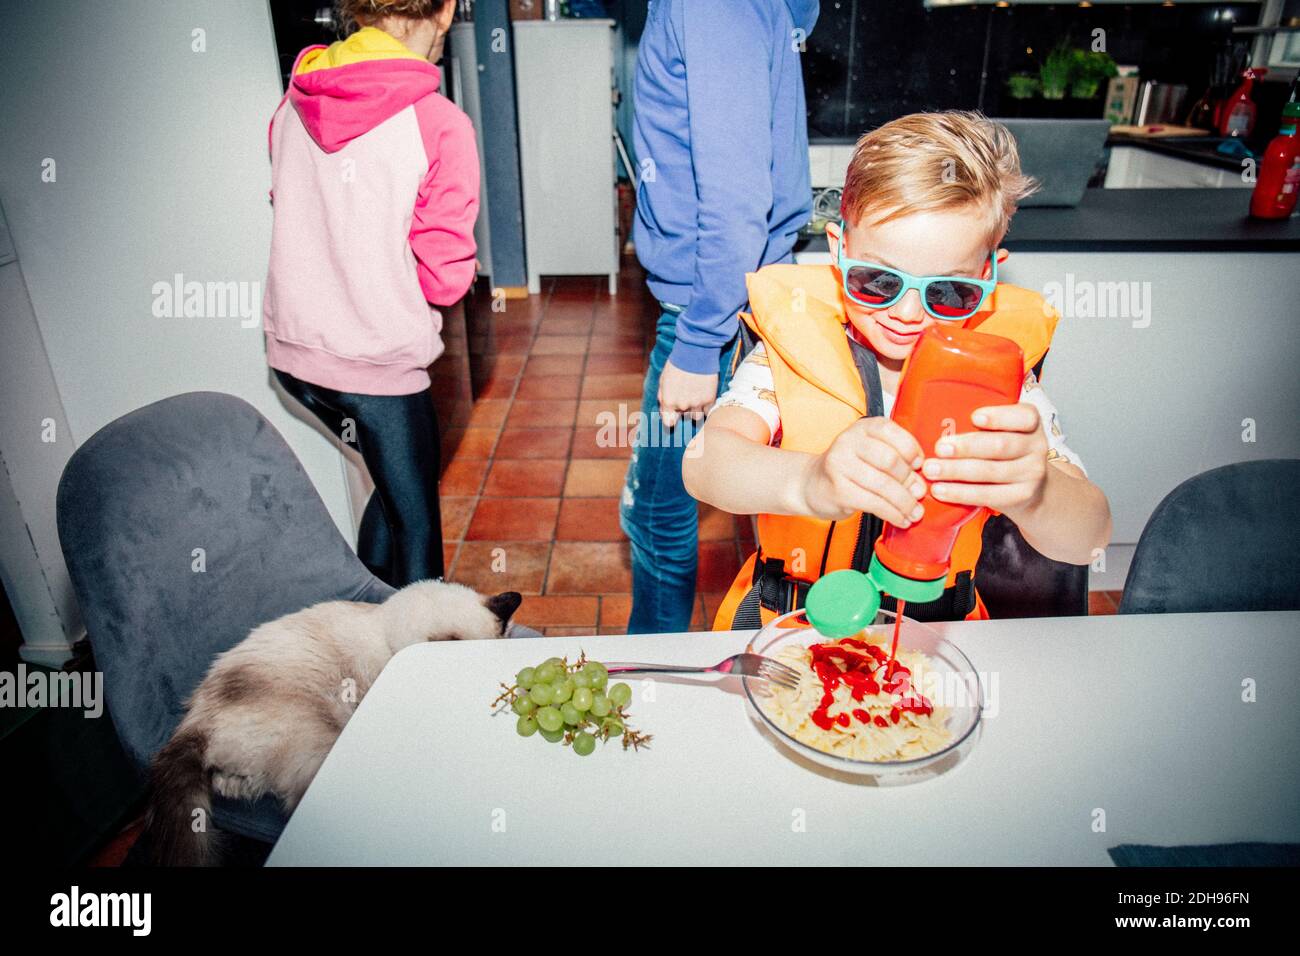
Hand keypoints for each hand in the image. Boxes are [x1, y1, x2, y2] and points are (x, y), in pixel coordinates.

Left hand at [658, 361, 717, 428]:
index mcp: (669, 401)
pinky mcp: (709, 399)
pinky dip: (706, 406)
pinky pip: (708, 411)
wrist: (695, 352)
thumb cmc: (676, 364)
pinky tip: (704, 396)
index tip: (674, 415)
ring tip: (696, 396)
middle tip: (686, 395)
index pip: (669, 422)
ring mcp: (697, 404)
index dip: (671, 419)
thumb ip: (663, 397)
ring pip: (696, 417)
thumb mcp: (663, 380)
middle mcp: (682, 406)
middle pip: (683, 417)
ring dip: (695, 410)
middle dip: (684, 410)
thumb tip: (665, 410)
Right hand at [799, 417, 925, 524]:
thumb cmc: (849, 469)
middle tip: (919, 494)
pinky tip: (901, 519)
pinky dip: (892, 514)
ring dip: (904, 502)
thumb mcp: (869, 452)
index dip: (911, 449)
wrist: (812, 485)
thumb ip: (894, 457)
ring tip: (915, 512)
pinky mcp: (838, 490)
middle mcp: (848, 442)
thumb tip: (922, 481)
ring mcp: (840, 466)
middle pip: (890, 460)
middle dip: (910, 480)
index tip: (920, 466)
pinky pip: (874, 503)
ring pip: (884, 485)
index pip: (891, 432)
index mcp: (861, 428)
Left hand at [923, 403, 1047, 513]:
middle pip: (1000, 445)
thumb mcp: (1002, 431)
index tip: (974, 417)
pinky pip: (987, 494)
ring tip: (931, 470)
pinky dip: (960, 493)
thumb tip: (933, 419)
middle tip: (939, 448)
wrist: (1031, 488)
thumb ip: (979, 425)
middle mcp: (1036, 446)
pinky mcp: (1021, 496)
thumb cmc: (1003, 451)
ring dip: (956, 471)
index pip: (1024, 416)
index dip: (999, 417)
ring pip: (991, 471)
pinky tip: (940, 490)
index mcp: (1031, 423)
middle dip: (966, 447)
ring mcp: (1032, 473)